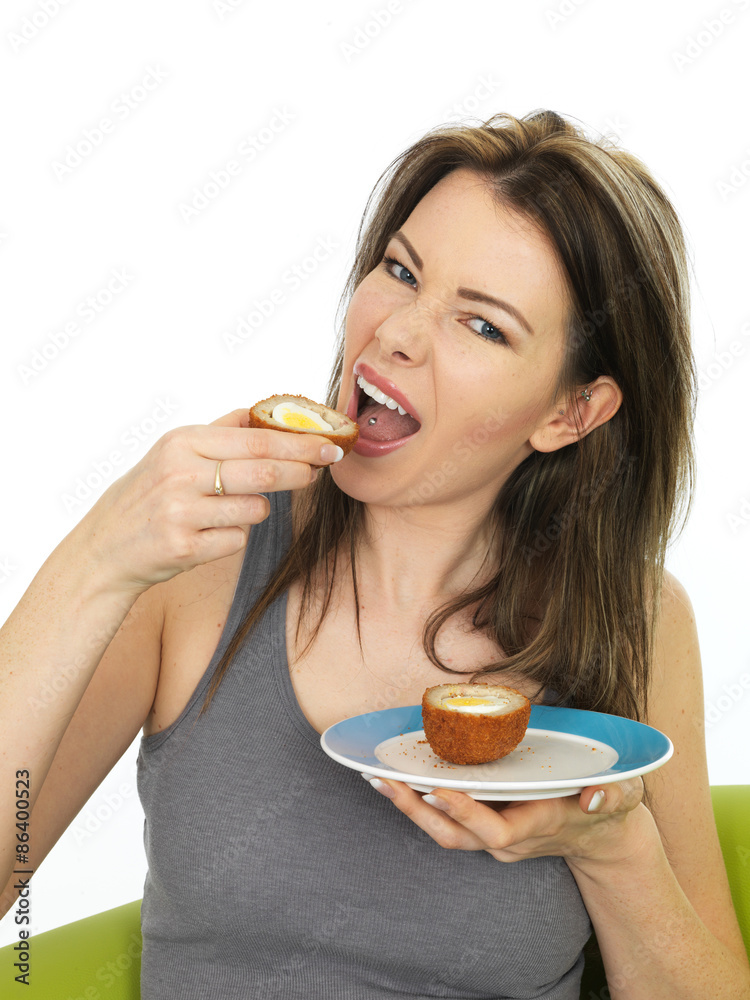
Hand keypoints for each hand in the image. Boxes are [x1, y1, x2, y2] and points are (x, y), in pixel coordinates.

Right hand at [69, 408, 343, 594]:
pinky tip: (208, 532)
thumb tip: (262, 410)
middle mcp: (180, 473)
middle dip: (301, 471)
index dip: (300, 443)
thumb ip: (219, 431)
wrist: (105, 548)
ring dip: (259, 509)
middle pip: (264, 471)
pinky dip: (234, 535)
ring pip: (256, 509)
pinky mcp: (185, 547)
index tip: (330, 445)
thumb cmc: (147, 495)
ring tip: (231, 508)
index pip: (257, 439)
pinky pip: (237, 539)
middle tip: (322, 469)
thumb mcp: (173, 451)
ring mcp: (181, 512)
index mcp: (182, 442)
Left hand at [364, 774, 646, 866]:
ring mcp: (493, 836)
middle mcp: (508, 838)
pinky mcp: (485, 826)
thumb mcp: (623, 794)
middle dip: (417, 810)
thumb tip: (595, 795)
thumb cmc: (609, 807)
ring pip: (443, 831)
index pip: (493, 830)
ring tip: (377, 778)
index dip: (464, 812)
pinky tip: (395, 778)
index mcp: (536, 825)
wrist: (602, 834)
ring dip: (409, 807)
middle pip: (453, 835)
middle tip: (384, 780)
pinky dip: (418, 801)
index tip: (436, 788)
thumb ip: (614, 794)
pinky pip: (445, 820)